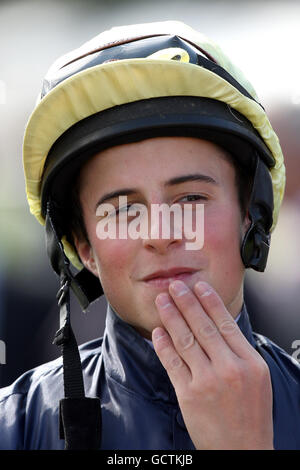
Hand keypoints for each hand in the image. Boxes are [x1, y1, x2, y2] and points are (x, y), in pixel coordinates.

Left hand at [152, 280, 273, 449]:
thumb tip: (219, 324)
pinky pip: (173, 363)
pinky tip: (158, 332)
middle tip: (175, 286)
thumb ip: (240, 351)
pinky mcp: (189, 394)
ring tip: (162, 301)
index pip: (226, 323)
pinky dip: (163, 345)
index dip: (210, 301)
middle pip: (203, 327)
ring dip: (171, 317)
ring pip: (185, 340)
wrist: (242, 451)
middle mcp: (229, 369)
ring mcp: (207, 381)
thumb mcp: (258, 379)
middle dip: (187, 302)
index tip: (199, 286)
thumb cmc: (251, 415)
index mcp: (250, 363)